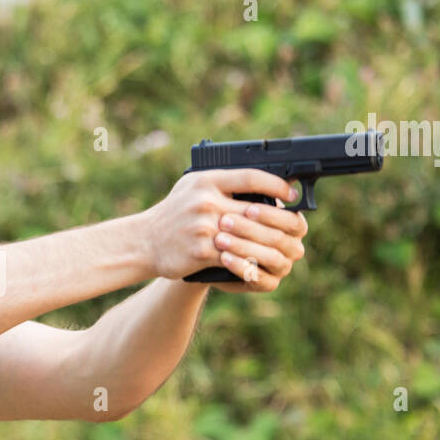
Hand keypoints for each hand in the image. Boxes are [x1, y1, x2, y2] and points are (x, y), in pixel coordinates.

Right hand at [142, 168, 306, 283]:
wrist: (144, 242)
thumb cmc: (172, 214)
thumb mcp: (191, 187)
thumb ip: (222, 183)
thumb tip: (262, 186)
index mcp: (205, 180)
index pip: (250, 177)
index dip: (276, 185)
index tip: (290, 193)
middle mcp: (205, 201)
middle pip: (256, 210)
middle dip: (280, 219)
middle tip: (296, 224)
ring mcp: (203, 226)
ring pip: (250, 236)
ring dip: (270, 243)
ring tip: (283, 245)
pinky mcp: (201, 250)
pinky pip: (236, 256)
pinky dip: (251, 260)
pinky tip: (262, 262)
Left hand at [209, 197, 307, 292]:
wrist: (209, 247)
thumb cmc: (227, 218)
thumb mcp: (238, 202)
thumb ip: (253, 191)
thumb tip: (268, 171)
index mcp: (292, 224)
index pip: (292, 220)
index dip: (271, 215)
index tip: (248, 208)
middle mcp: (292, 246)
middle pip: (279, 239)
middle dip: (252, 229)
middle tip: (226, 221)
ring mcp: (282, 267)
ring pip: (271, 258)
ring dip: (244, 247)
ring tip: (220, 239)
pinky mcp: (268, 283)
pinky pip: (260, 279)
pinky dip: (241, 267)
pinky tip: (223, 258)